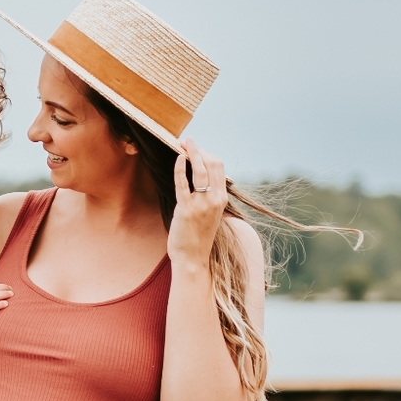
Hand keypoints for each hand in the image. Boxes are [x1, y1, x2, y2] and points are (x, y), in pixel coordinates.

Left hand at [167, 139, 227, 267]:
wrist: (192, 259)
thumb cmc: (198, 238)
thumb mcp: (210, 215)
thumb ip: (208, 198)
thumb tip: (201, 182)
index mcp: (222, 199)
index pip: (219, 168)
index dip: (207, 154)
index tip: (196, 148)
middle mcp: (214, 200)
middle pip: (212, 164)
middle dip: (200, 150)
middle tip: (188, 141)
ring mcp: (201, 204)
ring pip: (200, 170)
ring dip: (192, 153)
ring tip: (182, 144)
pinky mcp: (186, 209)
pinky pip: (183, 183)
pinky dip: (181, 168)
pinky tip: (179, 158)